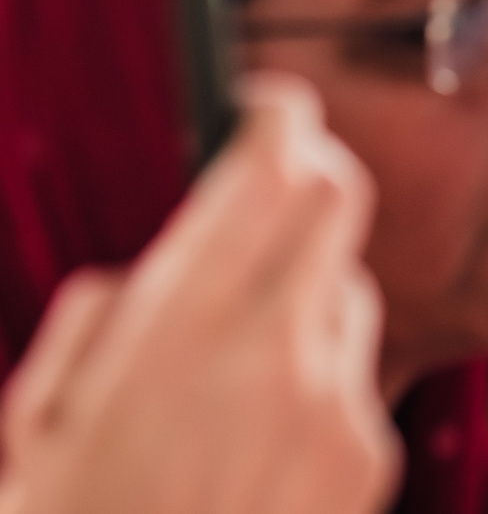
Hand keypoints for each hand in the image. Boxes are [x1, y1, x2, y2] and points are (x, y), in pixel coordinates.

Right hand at [0, 75, 397, 513]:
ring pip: (345, 293)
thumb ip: (100, 329)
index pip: (279, 166)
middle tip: (251, 202)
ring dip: (299, 295)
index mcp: (182, 336)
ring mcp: (338, 411)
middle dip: (298, 186)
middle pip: (336, 204)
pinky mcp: (367, 462)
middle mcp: (282, 357)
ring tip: (222, 361)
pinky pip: (351, 378)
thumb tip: (147, 278)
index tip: (256, 113)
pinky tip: (245, 437)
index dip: (273, 122)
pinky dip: (310, 377)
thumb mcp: (33, 427)